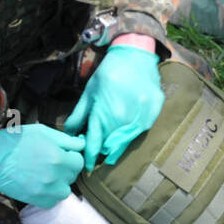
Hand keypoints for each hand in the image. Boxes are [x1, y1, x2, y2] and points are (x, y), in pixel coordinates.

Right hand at [0, 125, 85, 207]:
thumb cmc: (14, 143)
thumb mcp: (42, 132)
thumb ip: (66, 139)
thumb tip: (81, 144)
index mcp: (58, 158)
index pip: (79, 161)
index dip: (72, 156)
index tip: (63, 154)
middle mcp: (54, 176)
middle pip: (73, 176)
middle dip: (66, 168)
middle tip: (51, 162)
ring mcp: (45, 190)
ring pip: (65, 191)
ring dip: (60, 183)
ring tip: (47, 174)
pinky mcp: (35, 200)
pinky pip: (52, 202)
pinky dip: (50, 195)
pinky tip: (41, 184)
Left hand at [64, 42, 163, 170]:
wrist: (135, 56)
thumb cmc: (109, 73)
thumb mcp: (89, 92)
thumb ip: (79, 115)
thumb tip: (70, 134)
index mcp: (104, 114)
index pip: (95, 144)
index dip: (90, 158)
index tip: (87, 167)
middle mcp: (123, 120)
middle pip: (111, 146)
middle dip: (102, 151)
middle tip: (97, 153)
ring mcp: (141, 117)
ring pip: (126, 142)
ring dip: (117, 146)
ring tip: (110, 150)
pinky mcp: (153, 114)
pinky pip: (139, 132)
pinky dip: (130, 135)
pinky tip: (124, 133)